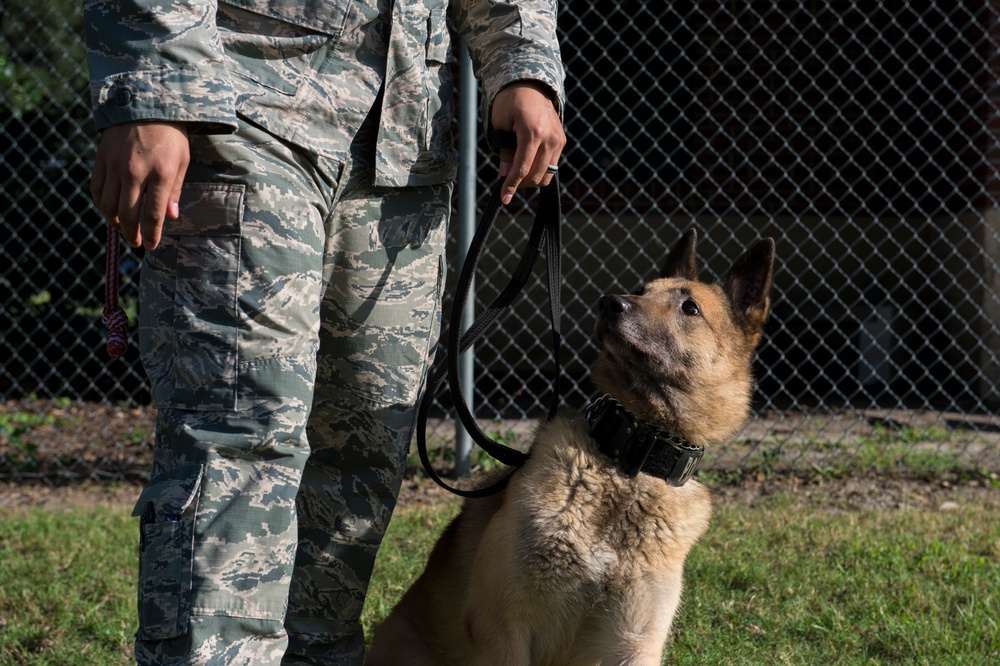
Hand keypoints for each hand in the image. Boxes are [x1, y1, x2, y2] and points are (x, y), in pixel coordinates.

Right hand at [91, 122, 189, 250]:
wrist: (144, 102)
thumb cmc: (170, 134)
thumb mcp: (182, 160)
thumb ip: (174, 190)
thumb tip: (171, 216)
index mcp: (160, 173)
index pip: (153, 213)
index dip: (152, 233)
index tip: (152, 246)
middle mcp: (135, 172)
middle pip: (128, 214)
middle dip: (132, 234)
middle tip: (137, 243)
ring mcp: (114, 166)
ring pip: (108, 205)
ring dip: (114, 222)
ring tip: (123, 229)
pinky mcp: (101, 159)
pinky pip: (96, 189)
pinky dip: (101, 204)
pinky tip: (109, 211)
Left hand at [490, 82, 565, 204]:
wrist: (531, 85)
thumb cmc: (511, 102)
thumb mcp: (501, 124)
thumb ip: (505, 151)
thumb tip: (505, 175)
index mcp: (532, 132)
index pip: (522, 168)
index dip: (511, 185)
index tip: (503, 199)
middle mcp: (550, 138)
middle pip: (536, 176)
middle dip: (520, 184)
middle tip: (507, 181)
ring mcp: (558, 140)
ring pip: (547, 175)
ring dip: (531, 180)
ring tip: (517, 172)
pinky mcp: (562, 141)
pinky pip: (552, 165)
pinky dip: (539, 170)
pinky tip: (528, 163)